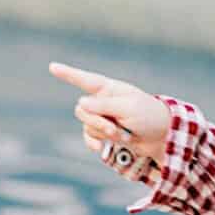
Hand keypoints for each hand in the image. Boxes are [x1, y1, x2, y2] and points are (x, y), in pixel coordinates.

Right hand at [49, 62, 172, 182]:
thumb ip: (103, 106)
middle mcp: (103, 101)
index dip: (67, 73)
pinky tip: (101, 148)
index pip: (84, 79)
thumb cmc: (149, 116)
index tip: (52, 67)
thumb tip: (79, 104)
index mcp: (109, 89)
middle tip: (116, 130)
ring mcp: (103, 117)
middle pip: (82, 110)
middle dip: (97, 123)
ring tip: (123, 136)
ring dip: (102, 134)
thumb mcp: (128, 108)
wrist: (162, 136)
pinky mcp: (104, 132)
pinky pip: (89, 137)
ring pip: (86, 125)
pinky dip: (94, 142)